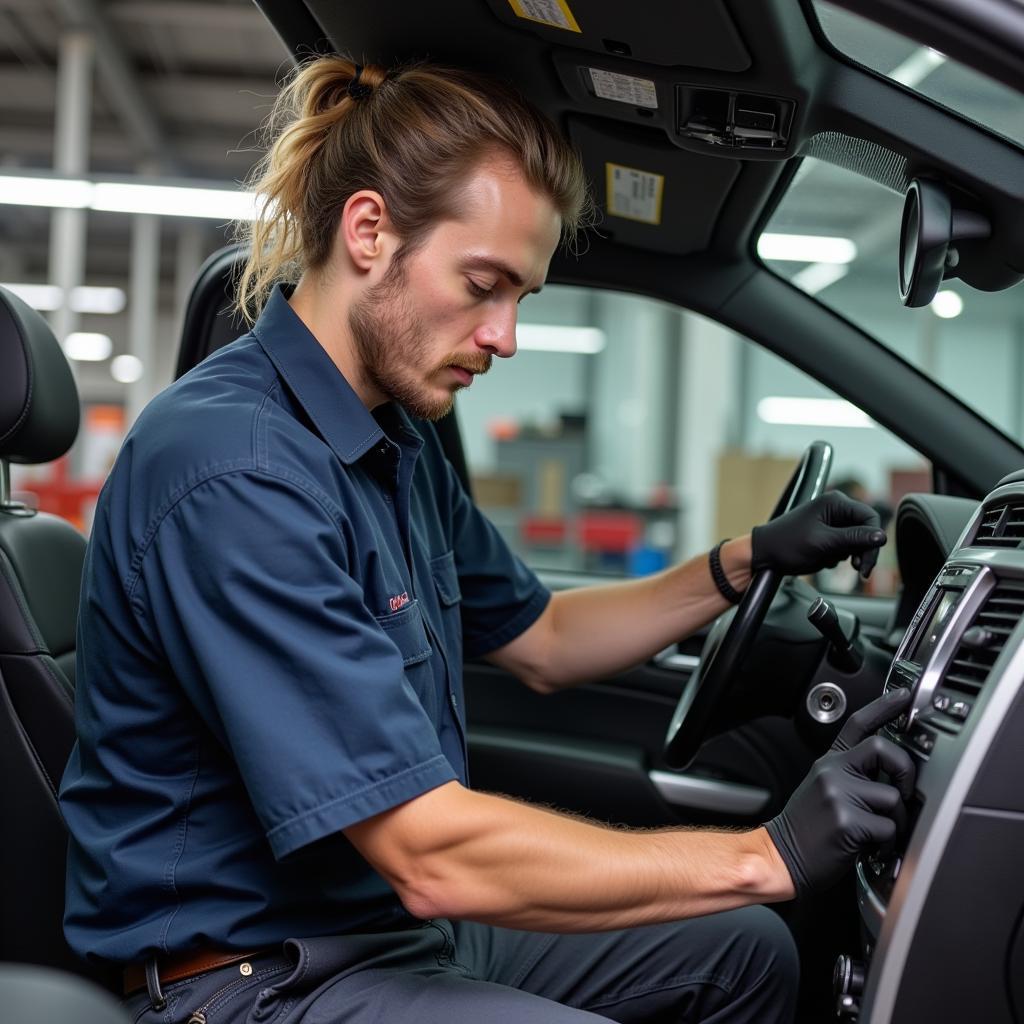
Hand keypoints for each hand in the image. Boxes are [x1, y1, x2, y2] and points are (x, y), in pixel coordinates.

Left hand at [750, 490, 885, 578]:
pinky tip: (824, 559)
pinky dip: (838, 556)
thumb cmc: (786, 545)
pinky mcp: (827, 535)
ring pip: (857, 541)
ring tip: (830, 560)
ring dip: (848, 555)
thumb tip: (881, 536)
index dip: (872, 540)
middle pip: (866, 530)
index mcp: (835, 502)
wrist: (764, 556)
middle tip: (858, 569)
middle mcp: (835, 509)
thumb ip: (853, 538)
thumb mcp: (823, 543)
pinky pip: (844, 547)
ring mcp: (831, 522)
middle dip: (862, 551)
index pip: (870, 518)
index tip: (866, 561)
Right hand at [764, 687, 915, 897]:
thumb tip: (891, 776)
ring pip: (892, 797)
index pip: (858, 724)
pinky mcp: (848, 821)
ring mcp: (839, 795)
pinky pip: (888, 828)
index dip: (884, 707)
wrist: (779, 856)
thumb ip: (852, 775)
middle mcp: (833, 772)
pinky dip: (885, 844)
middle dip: (905, 771)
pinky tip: (868, 847)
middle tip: (902, 791)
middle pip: (885, 749)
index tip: (904, 697)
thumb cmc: (806, 828)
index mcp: (829, 763)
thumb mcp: (823, 790)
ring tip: (873, 833)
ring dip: (893, 821)